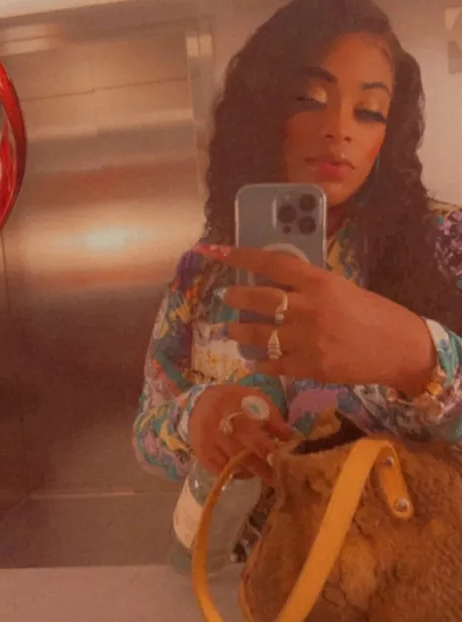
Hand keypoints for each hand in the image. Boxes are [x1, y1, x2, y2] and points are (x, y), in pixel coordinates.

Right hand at [188, 384, 291, 482]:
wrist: (199, 403)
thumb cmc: (233, 401)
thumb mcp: (254, 399)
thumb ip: (272, 416)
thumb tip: (290, 437)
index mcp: (235, 412)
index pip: (253, 436)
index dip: (268, 451)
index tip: (282, 461)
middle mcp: (220, 430)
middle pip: (243, 456)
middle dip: (263, 469)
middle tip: (278, 479)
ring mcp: (210, 445)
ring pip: (234, 466)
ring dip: (251, 471)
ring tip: (263, 472)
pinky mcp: (203, 456)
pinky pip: (222, 473)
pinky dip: (236, 473)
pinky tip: (245, 470)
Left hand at [195, 244, 435, 394]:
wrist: (398, 349)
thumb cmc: (374, 313)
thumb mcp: (341, 288)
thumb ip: (310, 287)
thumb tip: (275, 285)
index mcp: (318, 282)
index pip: (273, 264)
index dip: (244, 257)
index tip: (223, 253)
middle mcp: (307, 308)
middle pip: (259, 299)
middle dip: (236, 297)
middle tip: (225, 296)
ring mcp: (305, 340)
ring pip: (258, 335)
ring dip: (239, 331)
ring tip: (230, 329)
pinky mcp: (308, 367)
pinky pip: (272, 364)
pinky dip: (259, 361)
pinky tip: (253, 360)